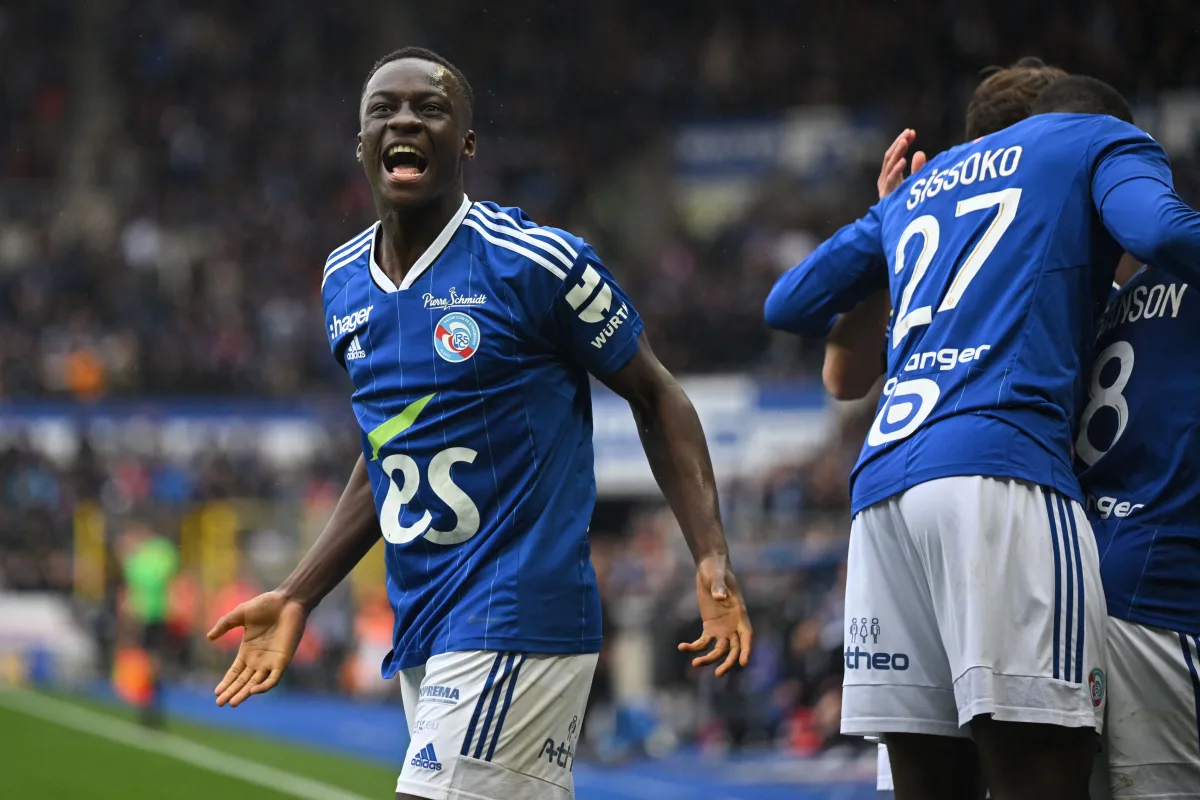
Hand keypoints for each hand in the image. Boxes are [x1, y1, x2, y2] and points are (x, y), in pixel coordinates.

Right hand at [207, 590, 308, 706]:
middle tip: (220, 704)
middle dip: (231, 692)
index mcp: (248, 651)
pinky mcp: (283, 660)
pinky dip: (264, 686)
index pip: (235, 672)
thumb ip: (224, 624)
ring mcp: (271, 661)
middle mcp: (258, 659)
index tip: (216, 693)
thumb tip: (209, 637)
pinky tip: (253, 690)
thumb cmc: (266, 605)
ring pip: (256, 683)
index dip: (226, 682)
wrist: (288, 600)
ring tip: (232, 703)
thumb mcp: (240, 614)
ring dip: (245, 693)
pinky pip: (273, 678)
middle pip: (243, 681)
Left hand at [678, 554, 752, 676]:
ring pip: (719, 650)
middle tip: (718, 673)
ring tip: (695, 664)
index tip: (743, 663)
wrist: (709, 568)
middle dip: (728, 662)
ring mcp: (722, 628)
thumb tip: (720, 597)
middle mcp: (734, 625)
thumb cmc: (717, 570)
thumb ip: (719, 586)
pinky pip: (703, 642)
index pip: (747, 636)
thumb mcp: (717, 576)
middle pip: (734, 648)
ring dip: (709, 658)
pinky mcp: (709, 627)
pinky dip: (694, 647)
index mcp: (740, 613)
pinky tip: (682, 647)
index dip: (746, 649)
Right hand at [878, 129, 926, 199]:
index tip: (912, 132)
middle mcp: (884, 179)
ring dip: (897, 152)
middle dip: (899, 144)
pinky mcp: (886, 196)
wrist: (896, 227)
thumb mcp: (915, 184)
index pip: (894, 154)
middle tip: (909, 132)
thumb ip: (918, 169)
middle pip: (890, 157)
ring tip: (905, 141)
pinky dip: (896, 170)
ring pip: (889, 165)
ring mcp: (884, 187)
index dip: (902, 142)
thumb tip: (920, 152)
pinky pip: (890, 180)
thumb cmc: (907, 206)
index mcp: (890, 176)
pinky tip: (904, 161)